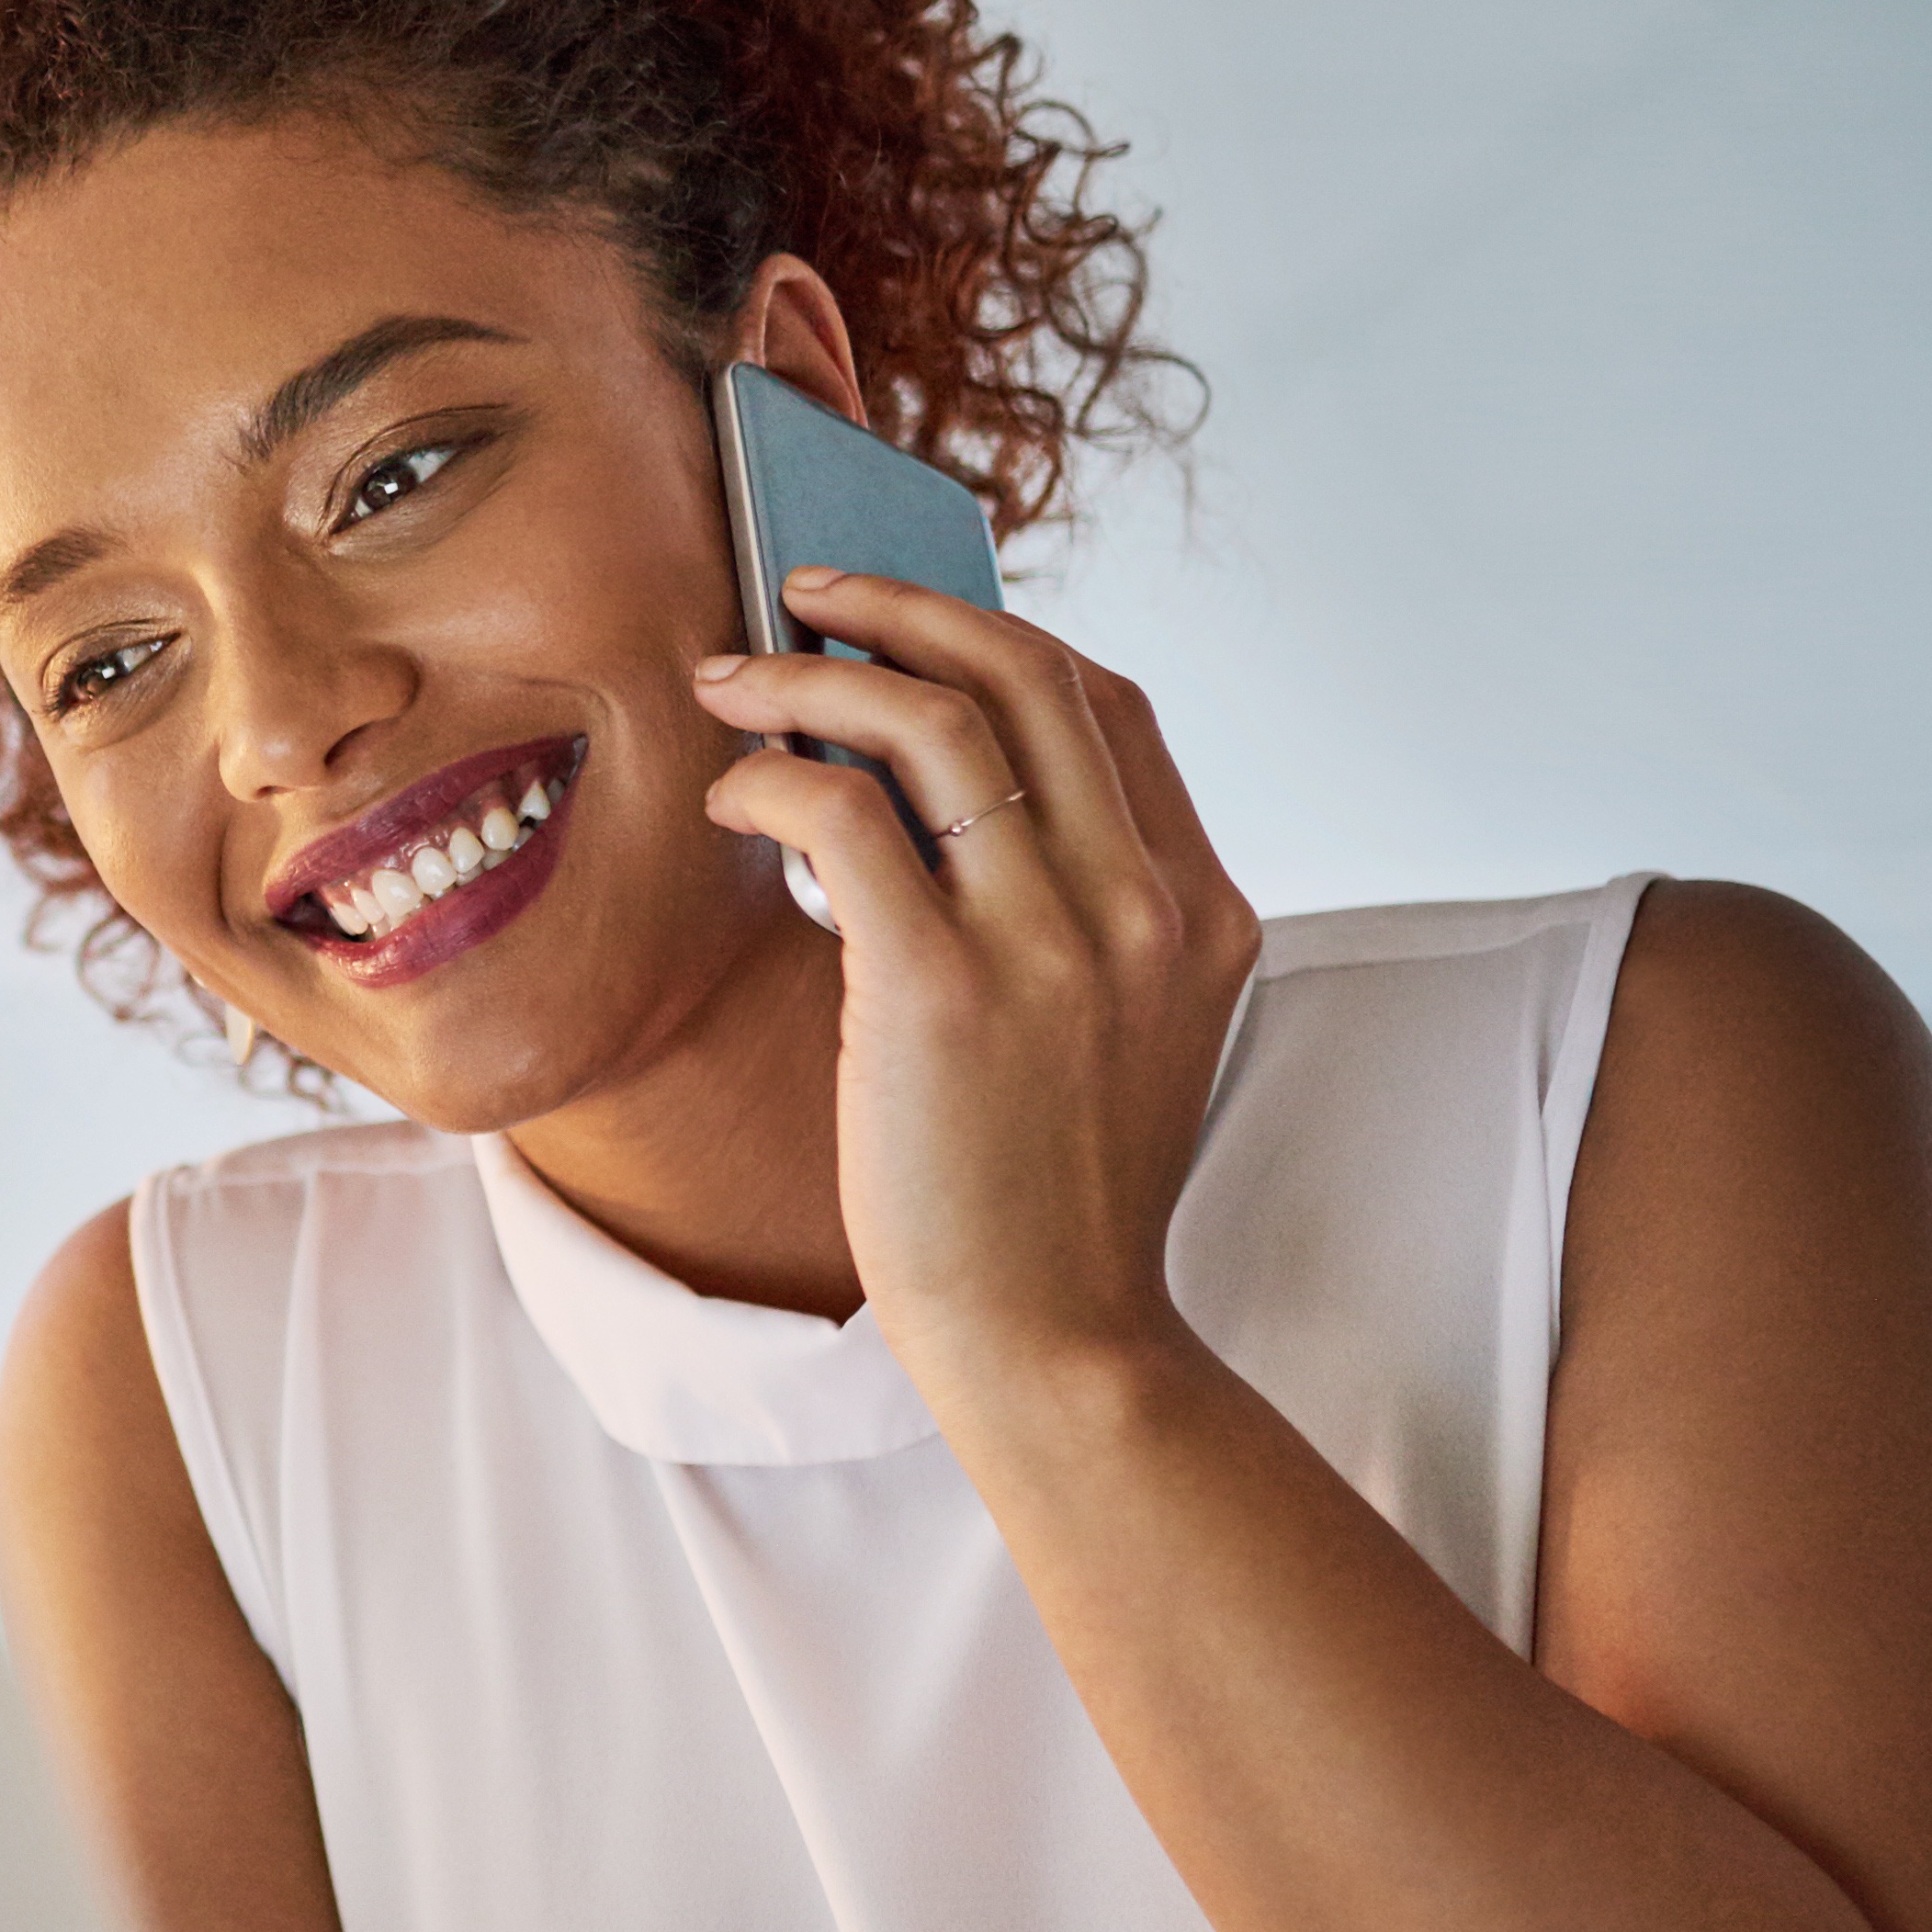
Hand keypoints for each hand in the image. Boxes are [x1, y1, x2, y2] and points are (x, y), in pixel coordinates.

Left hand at [690, 574, 1263, 1378]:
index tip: (903, 618)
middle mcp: (1143, 906)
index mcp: (1201, 907)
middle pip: (1026, 673)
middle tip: (800, 591)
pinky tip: (733, 797)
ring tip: (729, 681)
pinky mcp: (943, 990)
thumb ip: (1067, 907)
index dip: (996, 635)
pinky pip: (841, 814)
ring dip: (809, 674)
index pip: (1106, 704)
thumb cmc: (1050, 1190)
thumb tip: (927, 790)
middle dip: (901, 606)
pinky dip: (772, 775)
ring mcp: (1052, 943)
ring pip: (927, 720)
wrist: (1057, 1340)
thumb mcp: (1115, 1027)